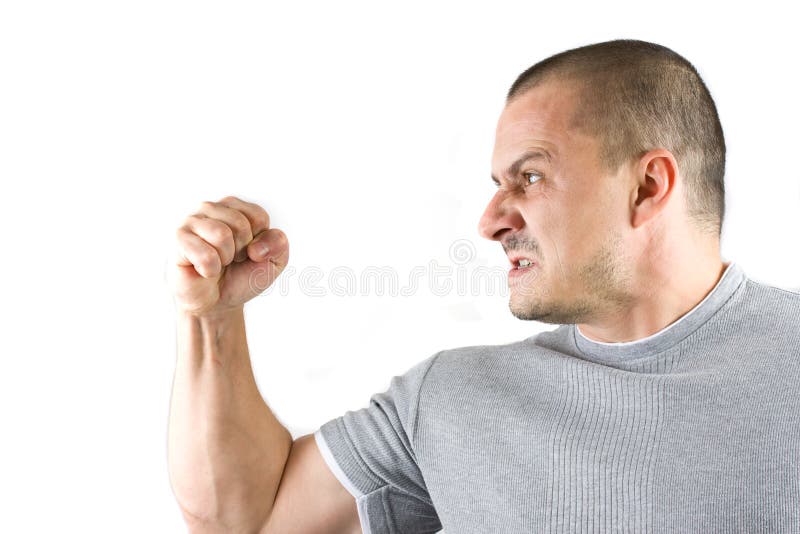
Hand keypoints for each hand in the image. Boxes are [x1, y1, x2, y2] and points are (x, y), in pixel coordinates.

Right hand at [168, 195, 288, 316]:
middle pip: (241, 225)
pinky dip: (210, 269)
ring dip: (225, 259)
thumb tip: (256, 247)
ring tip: (217, 263)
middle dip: (241, 251)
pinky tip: (203, 270)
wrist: (216, 303)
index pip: (259, 217)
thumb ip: (279, 244)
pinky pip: (205, 254)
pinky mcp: (179, 238)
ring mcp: (193, 220)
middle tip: (230, 260)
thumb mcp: (273, 261)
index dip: (258, 243)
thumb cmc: (242, 276)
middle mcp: (212, 208)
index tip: (247, 253)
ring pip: (222, 235)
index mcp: (237, 207)